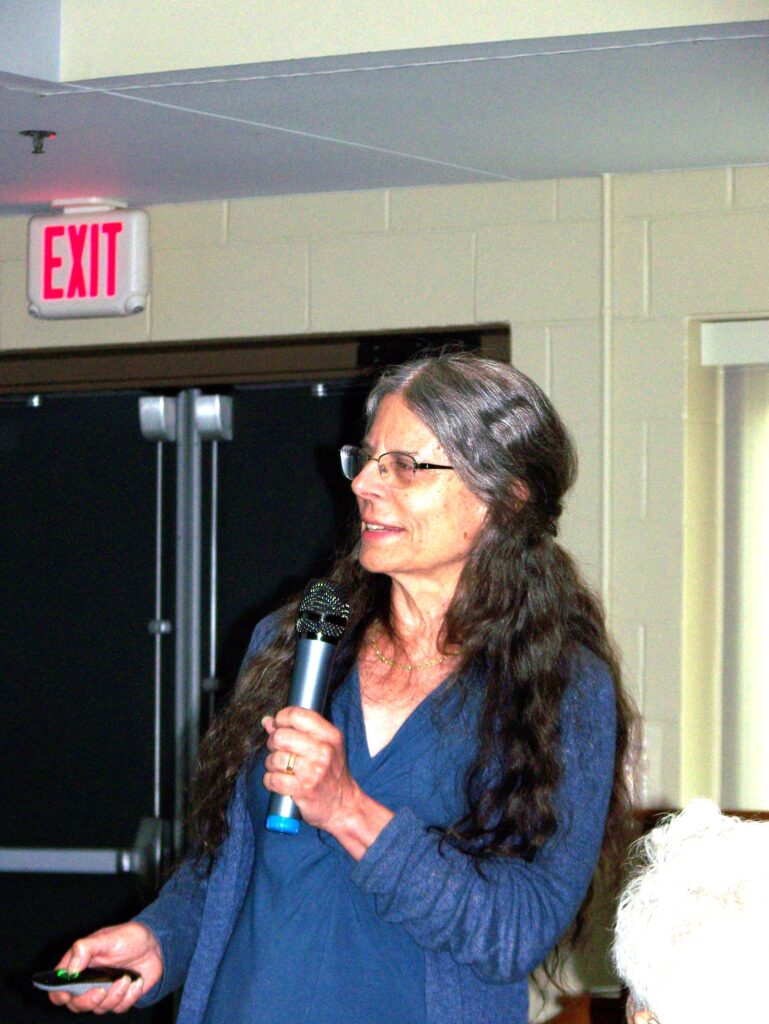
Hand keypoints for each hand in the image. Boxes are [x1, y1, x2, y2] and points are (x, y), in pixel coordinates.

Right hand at [48, 922, 161, 1014]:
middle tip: (102, 989)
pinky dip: (129, 996)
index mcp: (78, 966)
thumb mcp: (107, 938)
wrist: (155, 945)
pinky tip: (136, 981)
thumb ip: (85, 949)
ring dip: (114, 995)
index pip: (57, 988)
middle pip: (76, 1005)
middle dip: (89, 1001)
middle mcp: (88, 982)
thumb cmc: (128, 937)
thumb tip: (70, 970)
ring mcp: (104, 991)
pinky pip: (118, 1008)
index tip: (69, 993)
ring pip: (99, 1009)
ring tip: (126, 977)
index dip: (59, 995)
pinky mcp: (119, 998)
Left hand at [262, 708, 392, 858]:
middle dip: (273, 742)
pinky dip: (270, 781)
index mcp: (330, 735)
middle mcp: (323, 751)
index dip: (281, 719)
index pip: (297, 715)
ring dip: (271, 764)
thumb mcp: (323, 747)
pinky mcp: (303, 790)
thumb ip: (297, 731)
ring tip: (279, 768)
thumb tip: (267, 721)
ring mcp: (314, 771)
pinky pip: (273, 779)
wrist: (343, 805)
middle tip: (278, 750)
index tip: (278, 726)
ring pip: (275, 758)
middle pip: (281, 736)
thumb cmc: (331, 773)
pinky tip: (278, 781)